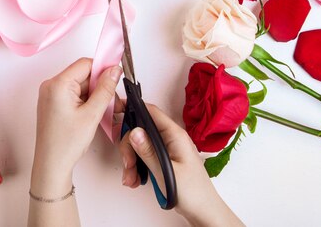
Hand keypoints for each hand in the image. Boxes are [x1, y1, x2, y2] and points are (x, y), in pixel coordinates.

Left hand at [31, 58, 121, 197]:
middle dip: (99, 85)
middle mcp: (51, 86)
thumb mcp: (92, 114)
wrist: (51, 165)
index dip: (102, 69)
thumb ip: (105, 89)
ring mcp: (50, 94)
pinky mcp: (53, 102)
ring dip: (94, 94)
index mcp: (57, 84)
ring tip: (101, 111)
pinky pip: (73, 93)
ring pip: (80, 85)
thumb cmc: (65, 144)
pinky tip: (92, 112)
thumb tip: (114, 70)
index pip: (85, 64)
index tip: (116, 75)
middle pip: (82, 74)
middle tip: (111, 101)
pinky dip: (85, 100)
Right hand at [119, 104, 243, 226]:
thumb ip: (148, 151)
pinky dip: (137, 167)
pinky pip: (145, 156)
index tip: (117, 112)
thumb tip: (134, 131)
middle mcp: (171, 138)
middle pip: (141, 130)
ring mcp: (167, 149)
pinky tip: (136, 180)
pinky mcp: (164, 159)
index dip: (132, 108)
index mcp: (175, 135)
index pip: (150, 111)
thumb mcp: (166, 172)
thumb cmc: (193, 193)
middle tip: (127, 163)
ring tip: (131, 178)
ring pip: (140, 145)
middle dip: (129, 146)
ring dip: (131, 160)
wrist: (204, 212)